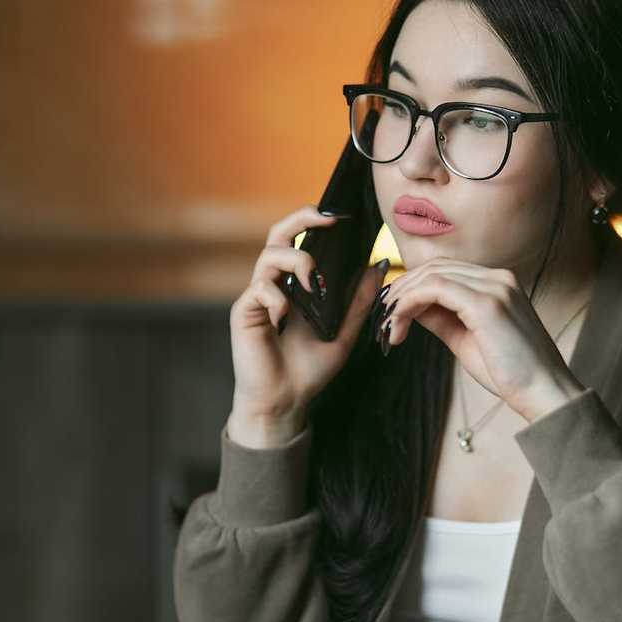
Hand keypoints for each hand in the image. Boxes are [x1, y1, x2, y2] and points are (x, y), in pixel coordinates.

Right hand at [228, 204, 390, 446]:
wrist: (285, 402)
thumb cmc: (308, 370)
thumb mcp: (344, 333)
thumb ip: (358, 302)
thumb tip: (377, 267)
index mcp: (296, 285)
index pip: (301, 240)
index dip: (315, 222)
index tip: (342, 220)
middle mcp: (275, 284)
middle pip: (279, 234)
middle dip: (301, 219)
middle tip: (327, 221)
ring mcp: (258, 297)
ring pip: (269, 256)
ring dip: (296, 262)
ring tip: (314, 284)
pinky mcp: (244, 312)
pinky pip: (259, 290)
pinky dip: (277, 298)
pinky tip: (286, 319)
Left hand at [377, 258, 585, 421]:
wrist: (543, 392)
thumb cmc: (509, 371)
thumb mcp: (465, 338)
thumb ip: (440, 318)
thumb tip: (410, 308)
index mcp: (498, 283)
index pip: (444, 271)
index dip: (412, 287)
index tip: (391, 312)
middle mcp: (498, 277)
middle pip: (434, 268)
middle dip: (401, 291)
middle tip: (382, 319)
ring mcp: (495, 287)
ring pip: (431, 276)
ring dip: (401, 299)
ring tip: (388, 327)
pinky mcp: (487, 303)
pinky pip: (435, 289)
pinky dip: (410, 304)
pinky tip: (399, 325)